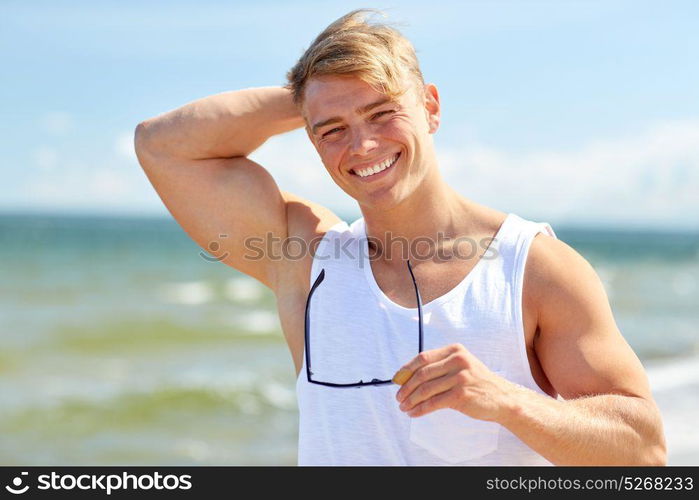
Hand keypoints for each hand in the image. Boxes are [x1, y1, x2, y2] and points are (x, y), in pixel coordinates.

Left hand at [393, 343, 515, 421]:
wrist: (502, 398)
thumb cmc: (477, 383)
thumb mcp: (461, 366)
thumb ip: (438, 368)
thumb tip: (406, 377)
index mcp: (454, 350)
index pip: (423, 358)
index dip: (406, 369)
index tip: (396, 379)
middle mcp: (457, 361)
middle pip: (422, 374)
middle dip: (406, 387)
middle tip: (398, 397)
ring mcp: (460, 377)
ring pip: (426, 389)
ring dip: (411, 400)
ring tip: (404, 407)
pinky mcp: (461, 395)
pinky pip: (433, 403)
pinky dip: (420, 409)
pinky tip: (414, 413)